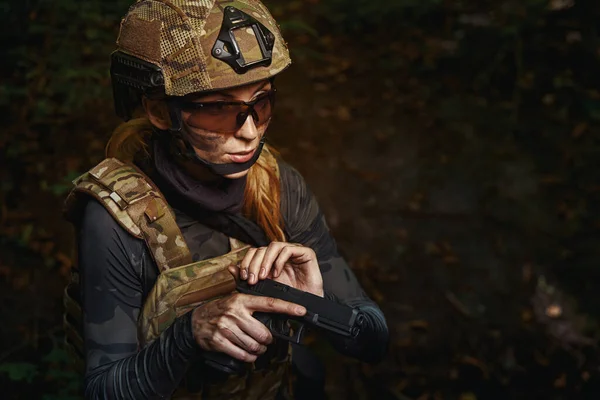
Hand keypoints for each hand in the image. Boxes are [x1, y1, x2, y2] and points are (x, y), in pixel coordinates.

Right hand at [191, 293, 305, 361]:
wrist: (195, 322)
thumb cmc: (219, 310)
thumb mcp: (234, 300)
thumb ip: (253, 303)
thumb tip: (275, 308)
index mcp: (242, 300)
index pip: (269, 303)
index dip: (287, 307)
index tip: (301, 310)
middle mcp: (235, 313)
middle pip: (263, 333)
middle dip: (267, 340)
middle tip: (265, 340)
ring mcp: (226, 327)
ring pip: (254, 345)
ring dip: (259, 350)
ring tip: (256, 347)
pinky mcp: (219, 341)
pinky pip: (242, 354)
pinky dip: (248, 357)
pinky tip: (248, 354)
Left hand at [236, 242, 323, 296]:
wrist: (306, 306)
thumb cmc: (287, 298)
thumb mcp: (262, 288)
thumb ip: (248, 277)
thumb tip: (230, 267)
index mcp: (270, 259)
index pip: (254, 252)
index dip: (247, 262)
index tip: (245, 277)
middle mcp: (280, 253)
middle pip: (262, 249)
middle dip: (254, 264)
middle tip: (252, 280)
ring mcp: (293, 251)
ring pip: (273, 246)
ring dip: (265, 262)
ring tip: (263, 277)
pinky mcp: (305, 252)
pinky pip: (288, 249)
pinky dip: (279, 261)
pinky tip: (276, 274)